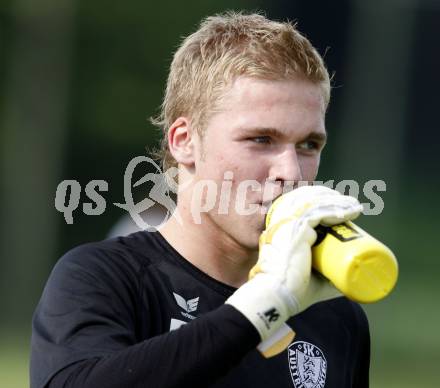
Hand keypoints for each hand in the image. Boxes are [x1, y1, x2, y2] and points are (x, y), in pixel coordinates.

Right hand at [226, 185, 362, 343]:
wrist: (279, 295)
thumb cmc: (293, 292)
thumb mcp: (313, 281)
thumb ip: (328, 278)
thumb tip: (350, 282)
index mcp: (283, 234)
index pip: (302, 212)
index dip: (321, 208)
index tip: (341, 213)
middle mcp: (284, 225)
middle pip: (309, 204)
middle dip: (331, 201)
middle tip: (350, 207)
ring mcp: (290, 224)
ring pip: (316, 205)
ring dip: (337, 203)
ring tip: (354, 206)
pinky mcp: (298, 228)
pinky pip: (319, 212)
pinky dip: (335, 210)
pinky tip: (349, 209)